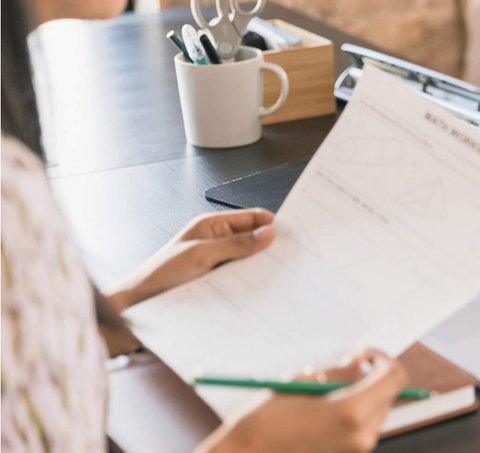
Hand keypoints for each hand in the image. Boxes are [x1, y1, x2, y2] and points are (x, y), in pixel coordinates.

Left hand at [108, 208, 276, 310]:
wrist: (138, 309)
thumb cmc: (159, 276)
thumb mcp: (200, 254)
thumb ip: (236, 243)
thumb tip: (268, 232)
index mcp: (212, 226)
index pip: (253, 218)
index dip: (273, 224)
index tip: (293, 236)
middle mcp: (218, 242)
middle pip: (255, 240)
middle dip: (271, 248)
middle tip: (292, 259)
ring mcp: (219, 264)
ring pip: (250, 262)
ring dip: (262, 269)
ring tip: (280, 277)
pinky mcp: (219, 284)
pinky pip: (243, 281)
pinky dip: (253, 284)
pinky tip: (262, 291)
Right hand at [202, 349, 407, 452]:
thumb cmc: (264, 422)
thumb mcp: (301, 383)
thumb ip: (339, 372)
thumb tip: (362, 362)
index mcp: (352, 413)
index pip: (394, 378)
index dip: (383, 358)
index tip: (364, 351)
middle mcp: (362, 436)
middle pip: (387, 395)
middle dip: (372, 375)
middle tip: (346, 362)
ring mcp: (356, 452)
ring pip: (375, 412)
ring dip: (361, 394)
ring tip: (324, 390)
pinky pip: (361, 429)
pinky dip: (352, 413)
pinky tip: (321, 410)